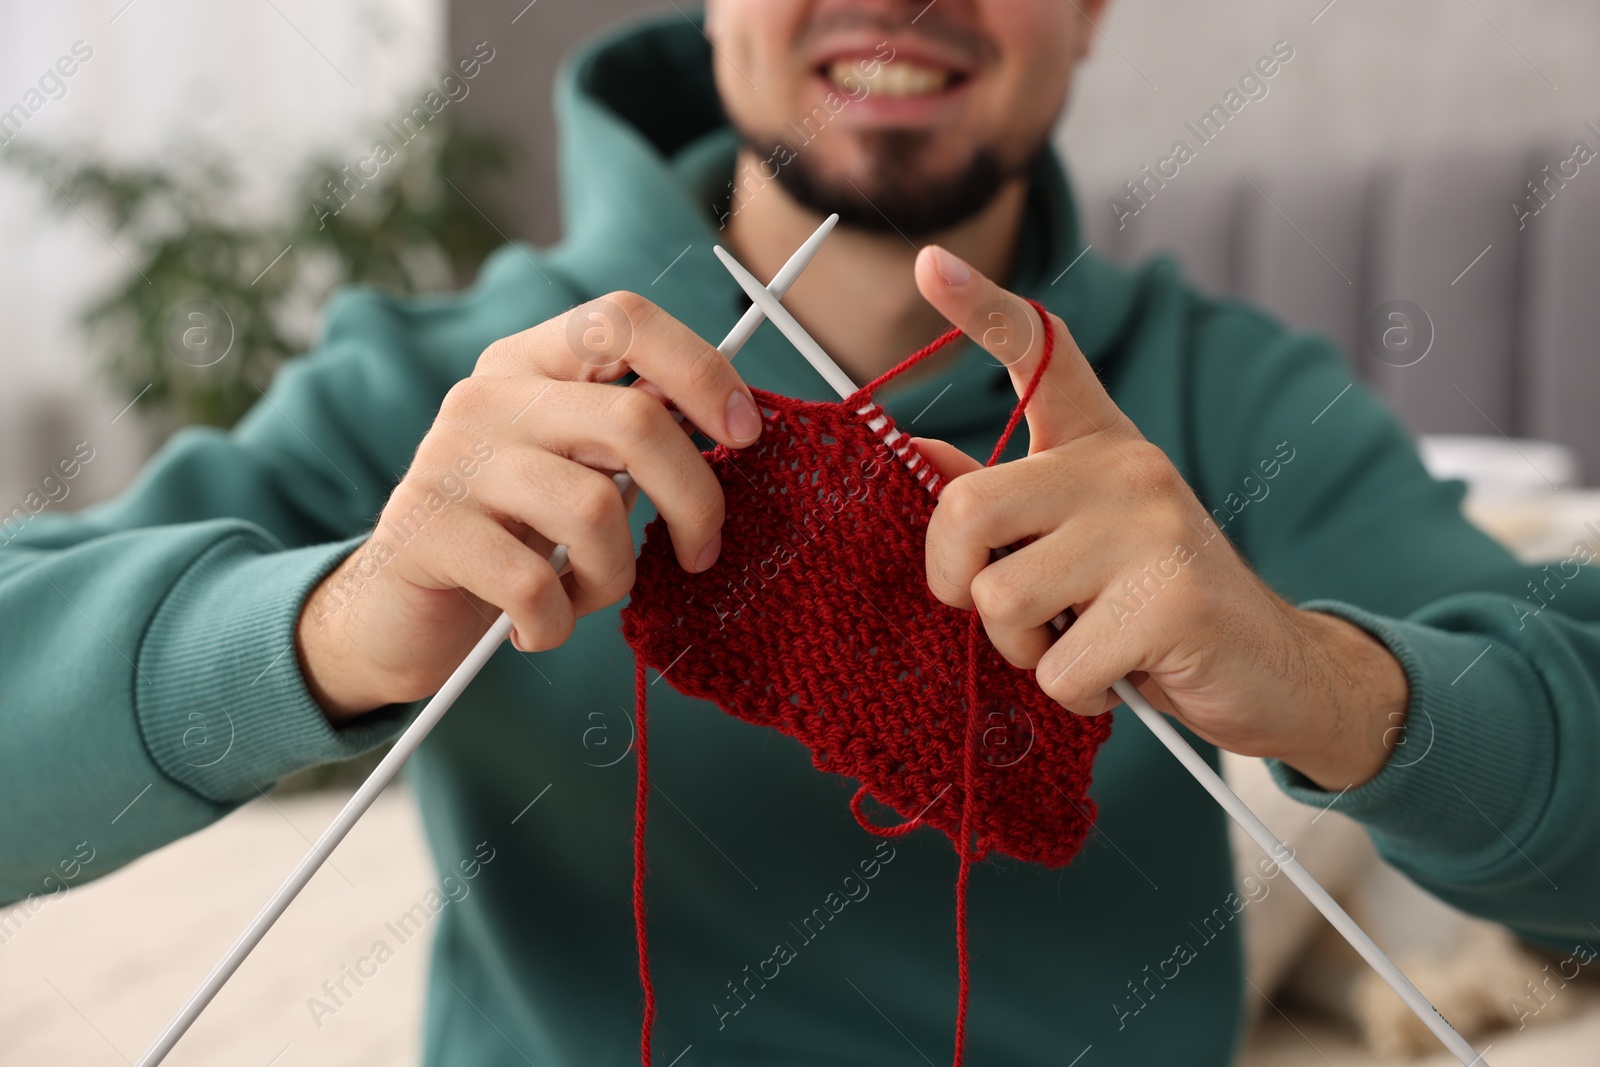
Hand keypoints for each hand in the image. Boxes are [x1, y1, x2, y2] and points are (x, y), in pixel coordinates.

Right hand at [296, 293, 764, 719]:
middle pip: (634, 421)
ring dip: (613, 577)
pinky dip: (555, 623)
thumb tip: (736, 422)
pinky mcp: (427, 531)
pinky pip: (536, 586)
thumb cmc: (514, 540)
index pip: (625, 319)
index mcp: (530, 363)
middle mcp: (488, 396)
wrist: (397, 614)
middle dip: (694, 500)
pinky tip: (535, 626)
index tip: (745, 433)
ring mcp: (452, 459)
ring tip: (584, 594)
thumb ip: (633, 439)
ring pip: (595, 511)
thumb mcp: (575, 472)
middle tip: (700, 552)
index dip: (700, 369)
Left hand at [911, 246, 1408, 790]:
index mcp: (1100, 444)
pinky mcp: (1173, 599)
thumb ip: (1002, 504)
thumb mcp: (1078, 543)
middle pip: (967, 508)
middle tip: (1007, 616)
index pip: (1041, 352)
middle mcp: (1126, 466)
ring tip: (1079, 644)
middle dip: (956, 581)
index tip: (930, 263)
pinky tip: (1120, 677)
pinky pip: (1057, 666)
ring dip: (1023, 651)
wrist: (1276, 670)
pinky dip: (1071, 693)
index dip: (980, 308)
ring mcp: (1153, 527)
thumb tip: (917, 453)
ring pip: (1001, 599)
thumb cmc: (1153, 605)